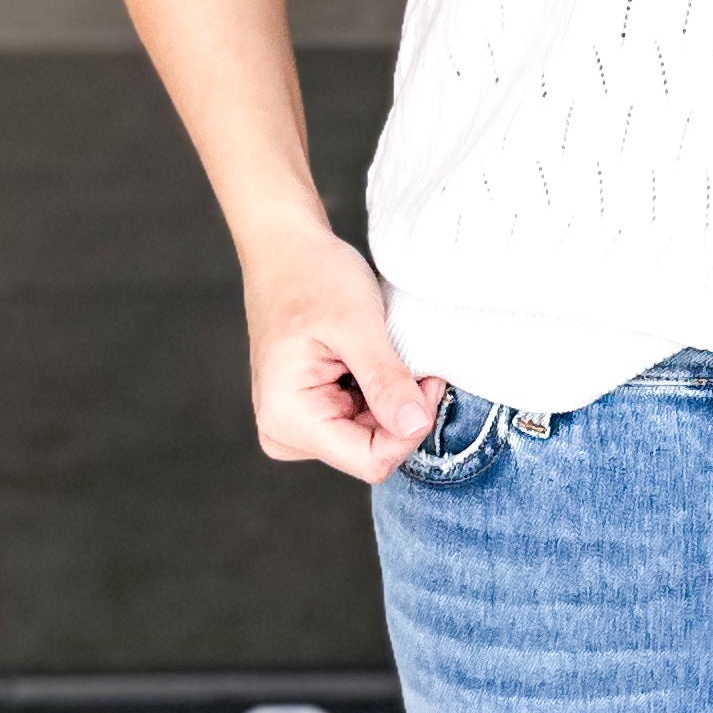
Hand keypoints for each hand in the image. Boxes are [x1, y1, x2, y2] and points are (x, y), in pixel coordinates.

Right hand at [240, 225, 442, 485]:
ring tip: (389, 355)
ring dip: (393, 402)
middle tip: (414, 362)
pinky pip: (360, 423)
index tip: (428, 379)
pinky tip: (375, 362)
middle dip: (403, 412)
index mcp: (288, 418)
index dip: (411, 428)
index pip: (371, 460)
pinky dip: (380, 396)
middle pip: (371, 453)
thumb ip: (385, 380)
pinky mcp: (309, 414)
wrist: (286, 252)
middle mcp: (285, 432)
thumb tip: (415, 427)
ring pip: (371, 440)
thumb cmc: (313, 277)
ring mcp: (295, 426)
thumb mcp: (356, 325)